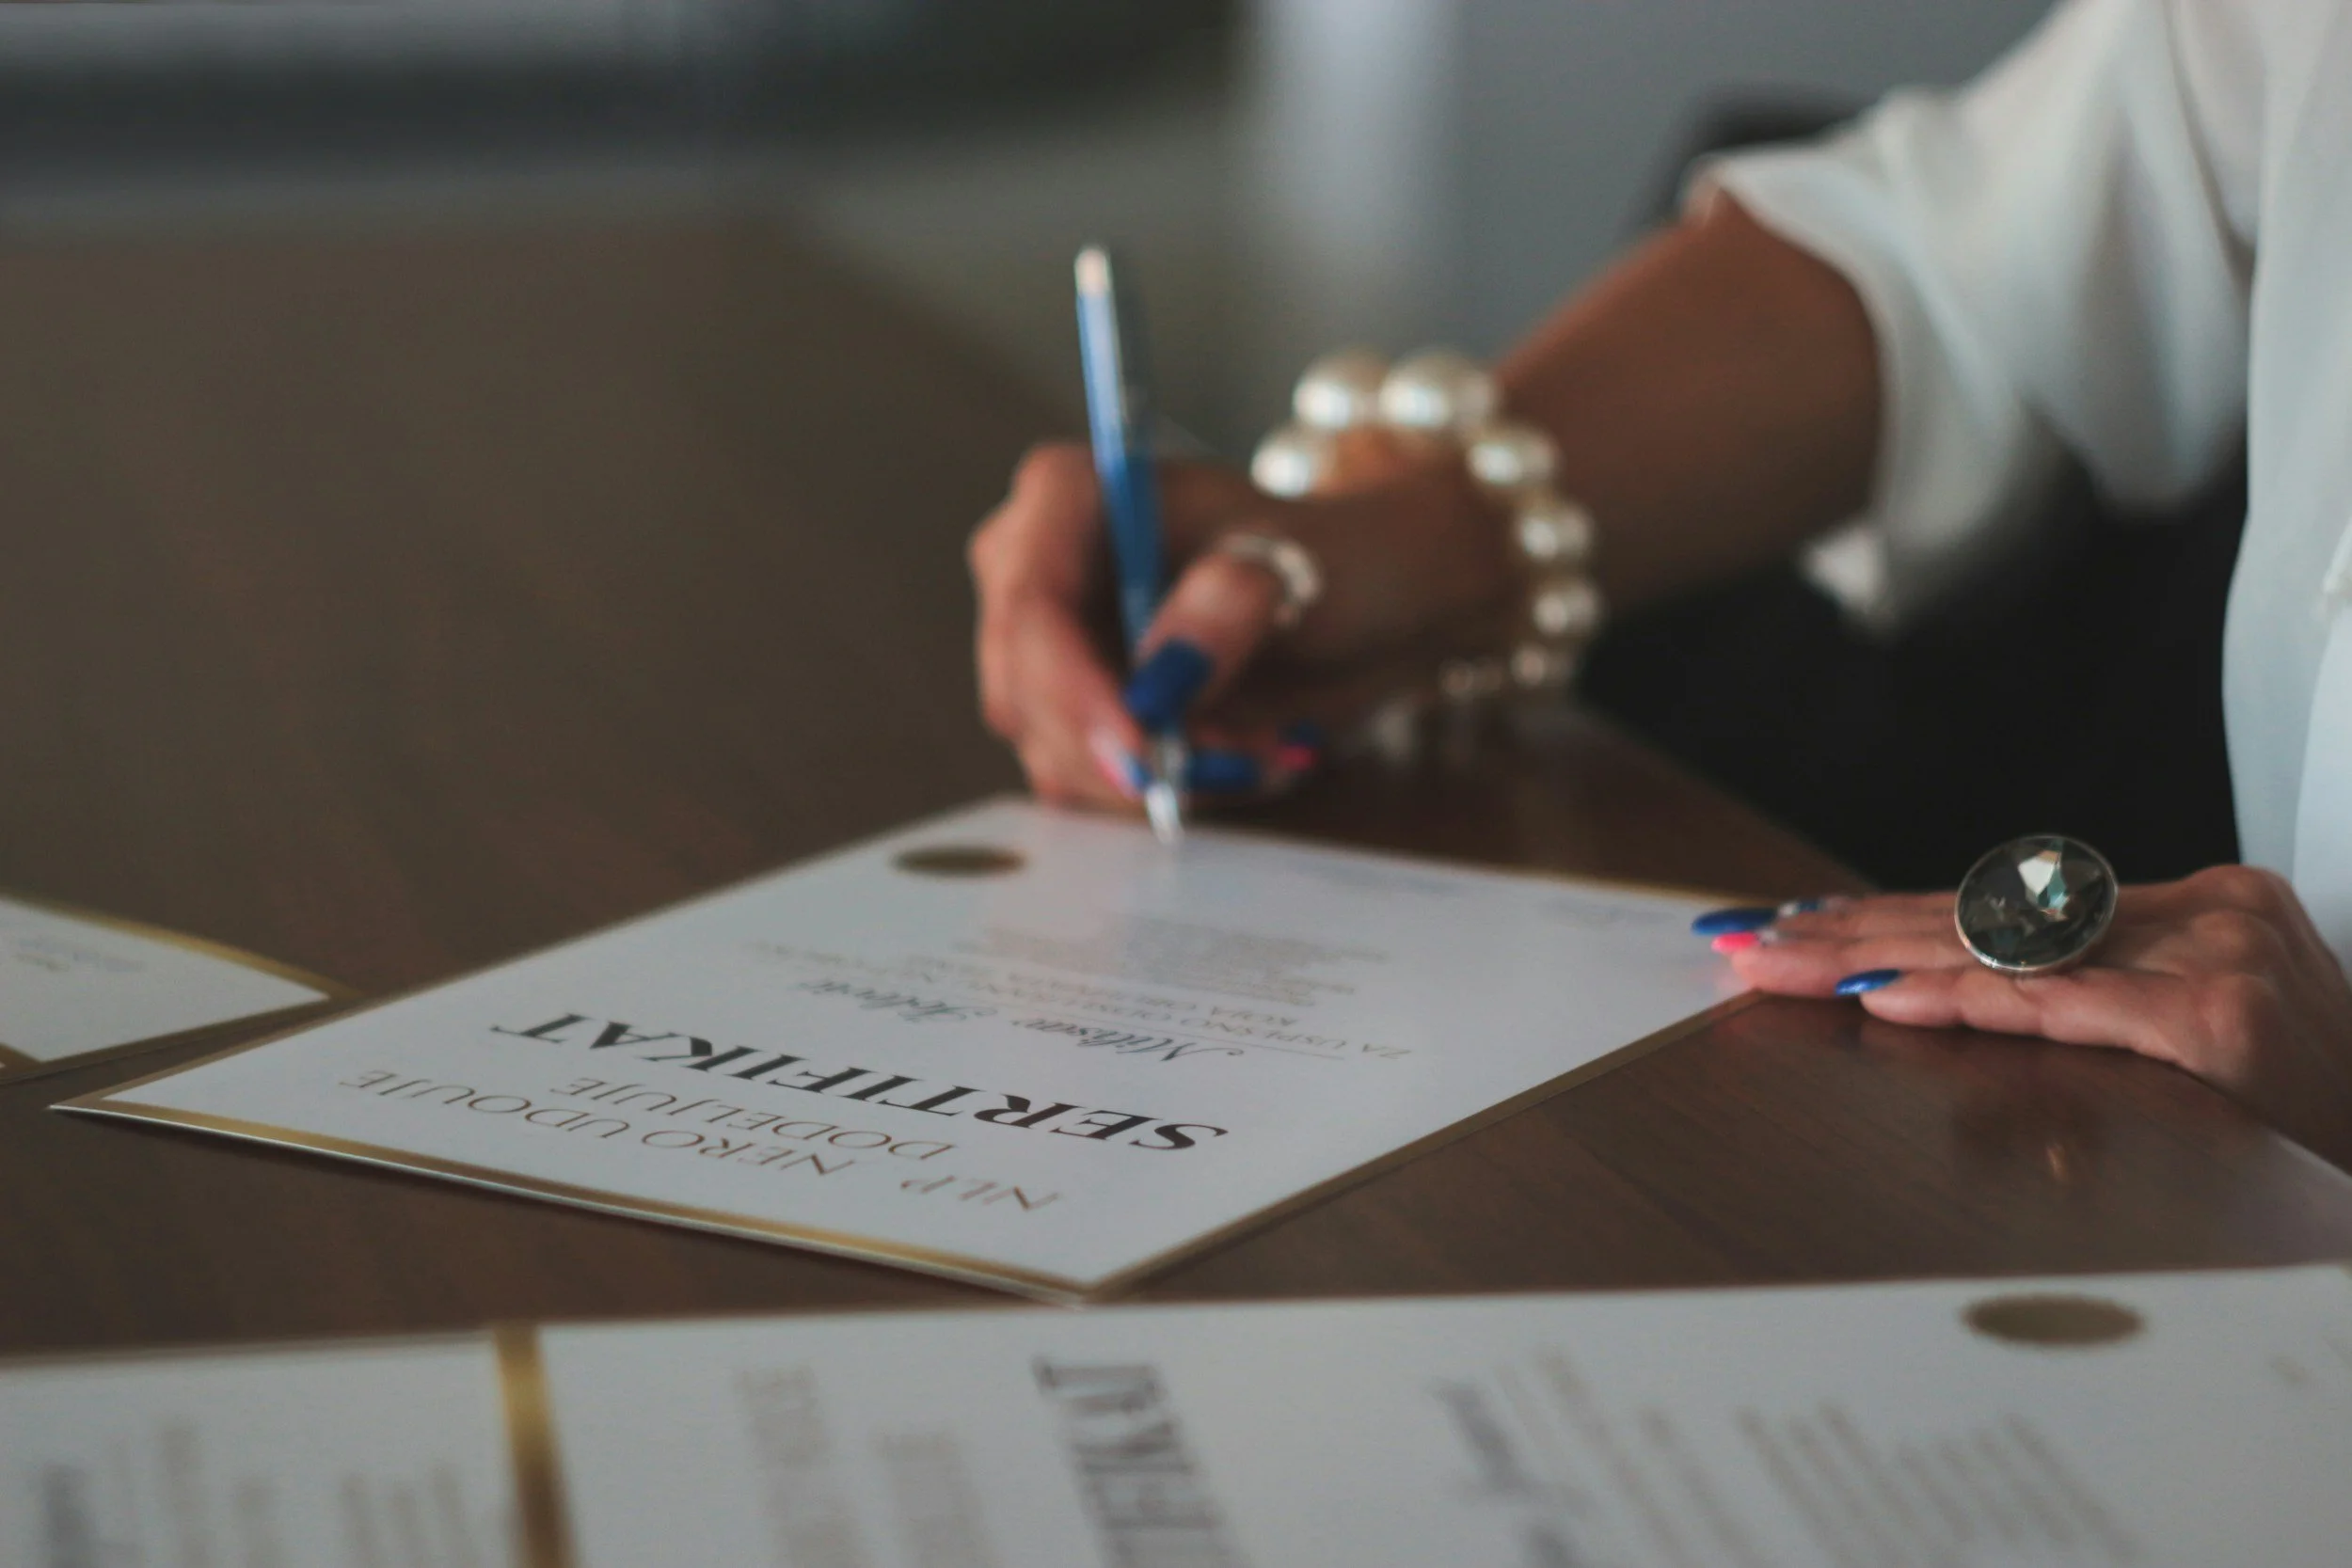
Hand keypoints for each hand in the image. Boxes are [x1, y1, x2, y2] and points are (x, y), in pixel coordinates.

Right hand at [968, 439, 1513, 809]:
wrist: (1357, 604)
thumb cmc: (1327, 557)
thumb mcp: (1304, 562)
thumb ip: (1235, 601)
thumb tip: (1172, 667)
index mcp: (1071, 495)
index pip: (1031, 603)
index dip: (1072, 687)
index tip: (1143, 746)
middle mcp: (1033, 567)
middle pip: (1026, 690)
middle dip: (1129, 744)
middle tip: (1239, 756)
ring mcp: (1043, 647)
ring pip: (1055, 750)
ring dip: (1161, 771)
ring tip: (1259, 745)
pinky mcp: (1067, 713)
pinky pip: (1086, 780)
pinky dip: (1164, 785)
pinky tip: (1234, 755)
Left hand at [1712, 866, 2351, 1167]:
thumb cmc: (2305, 1123)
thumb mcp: (2199, 1052)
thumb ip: (2097, 1016)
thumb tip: (1949, 1006)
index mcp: (2199, 914)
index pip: (2007, 912)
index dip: (1894, 918)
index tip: (1800, 923)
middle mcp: (2205, 914)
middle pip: (1988, 920)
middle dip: (1856, 932)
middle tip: (1753, 939)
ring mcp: (2214, 954)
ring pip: (2005, 950)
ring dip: (1877, 956)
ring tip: (1785, 961)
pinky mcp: (2219, 1012)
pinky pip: (2057, 1003)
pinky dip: (1964, 1000)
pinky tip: (1882, 996)